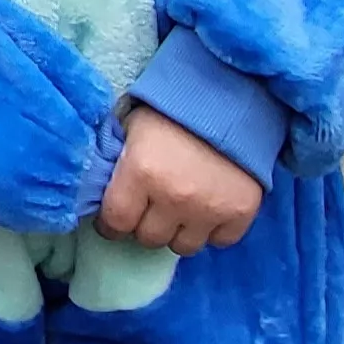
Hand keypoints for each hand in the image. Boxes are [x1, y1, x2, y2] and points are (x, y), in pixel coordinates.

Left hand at [97, 106, 263, 254]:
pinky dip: (212, 230)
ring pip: (183, 246)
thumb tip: (102, 192)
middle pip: (149, 238)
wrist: (230, 97)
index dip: (112, 223)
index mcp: (140, 172)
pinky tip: (209, 208)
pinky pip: (220, 241)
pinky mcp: (241, 212)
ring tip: (181, 208)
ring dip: (178, 230)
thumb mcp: (132, 128)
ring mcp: (209, 209)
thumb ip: (117, 163)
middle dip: (145, 224)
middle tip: (151, 207)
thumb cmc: (172, 109)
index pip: (115, 223)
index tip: (116, 219)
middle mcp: (173, 197)